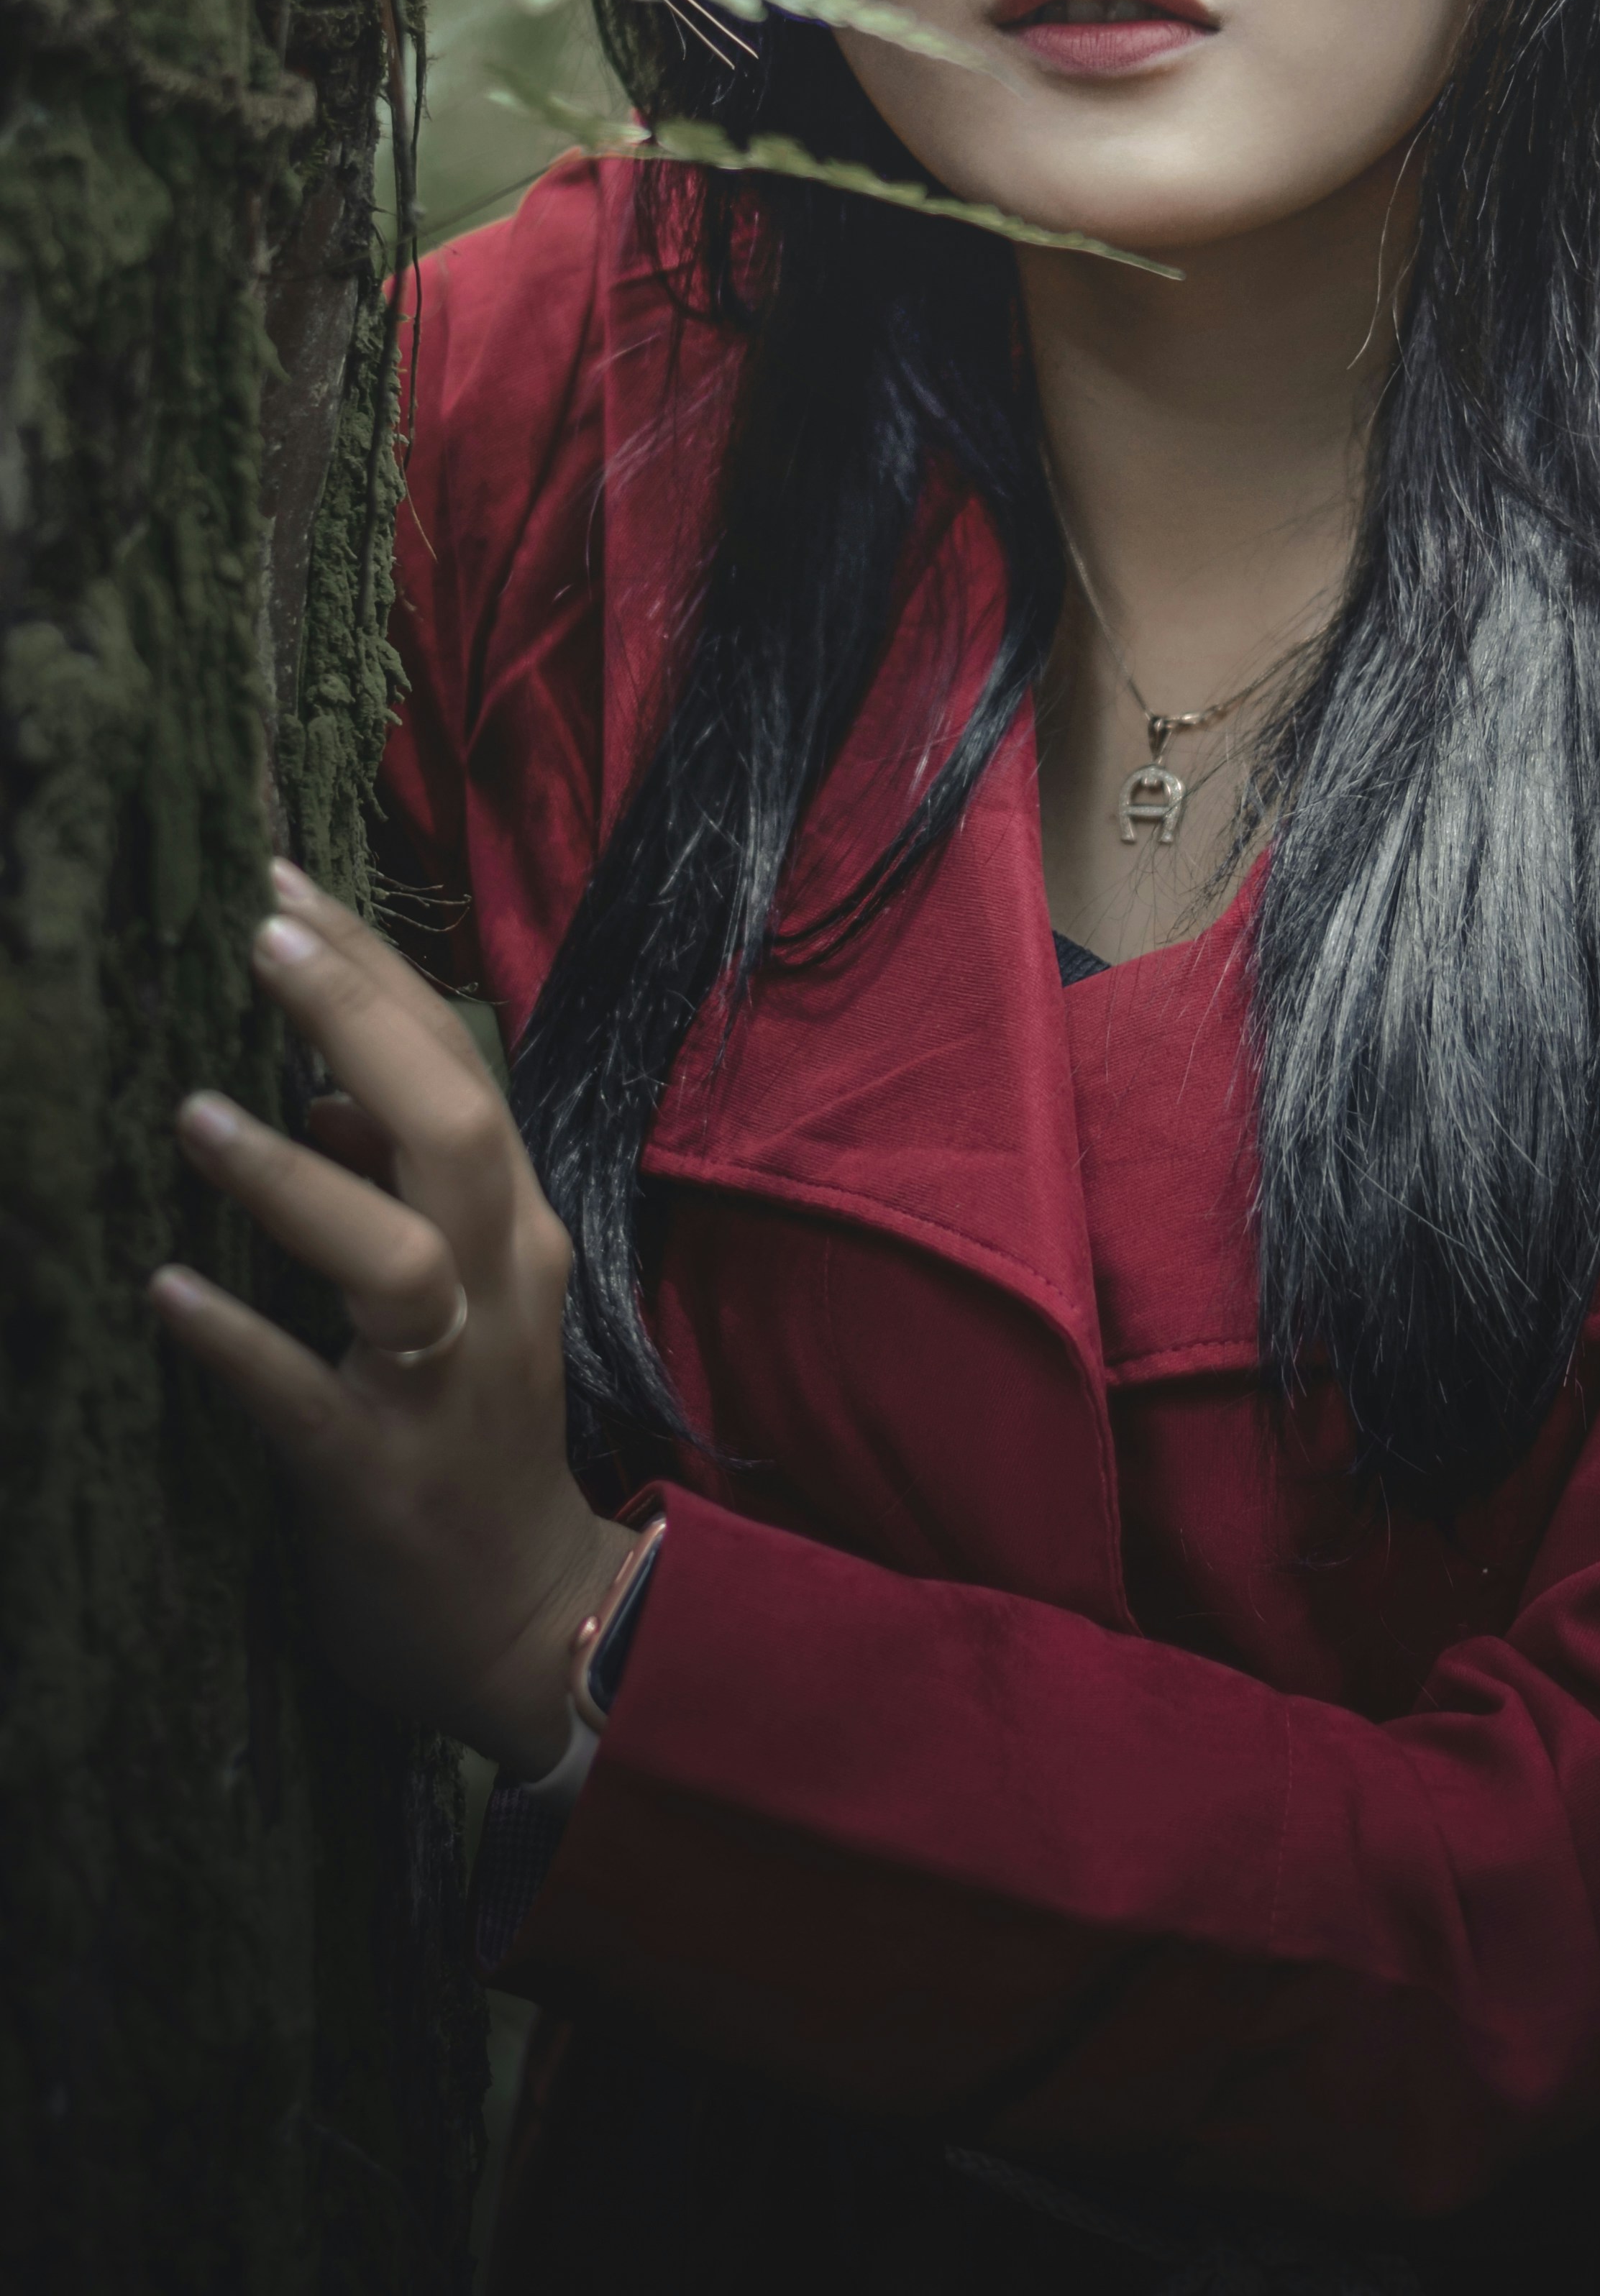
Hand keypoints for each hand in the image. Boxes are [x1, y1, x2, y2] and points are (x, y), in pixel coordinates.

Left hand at [150, 861, 634, 1776]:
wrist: (530, 1621)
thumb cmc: (472, 1436)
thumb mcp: (457, 1290)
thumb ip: (398, 1184)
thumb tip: (317, 1087)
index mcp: (512, 1225)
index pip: (456, 1063)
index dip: (373, 969)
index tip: (281, 882)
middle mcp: (497, 1284)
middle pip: (452, 1127)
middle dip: (357, 1022)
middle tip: (257, 933)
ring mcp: (448, 1384)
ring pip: (398, 1262)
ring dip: (294, 1185)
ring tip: (190, 1115)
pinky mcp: (383, 1478)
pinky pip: (311, 1405)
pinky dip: (242, 1348)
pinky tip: (165, 1302)